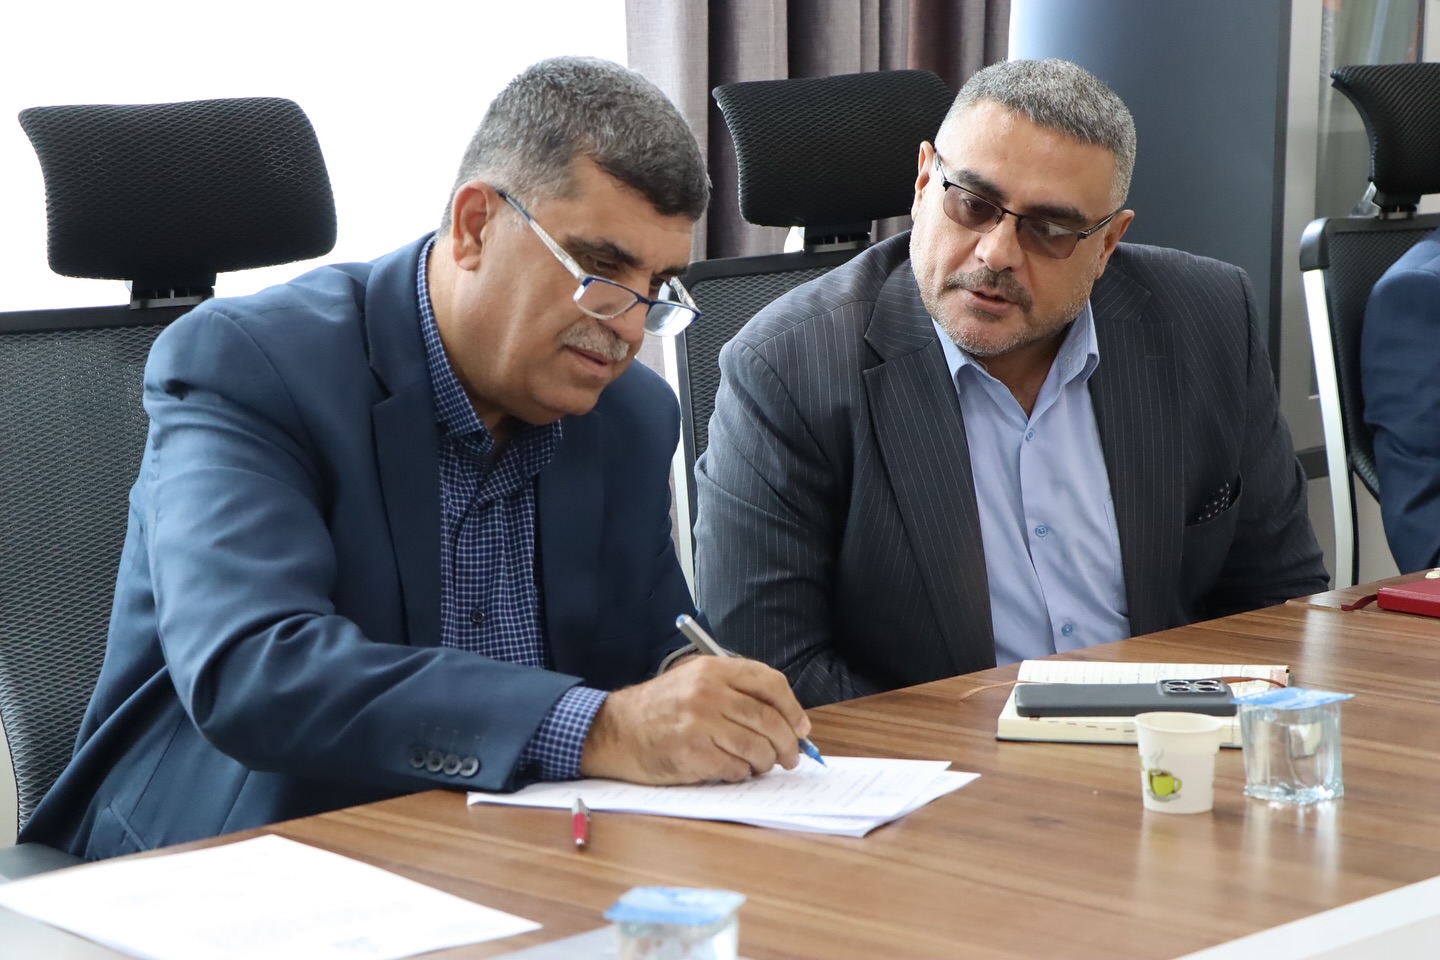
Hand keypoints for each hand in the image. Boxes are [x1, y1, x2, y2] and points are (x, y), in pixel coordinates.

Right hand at [579, 656, 811, 783]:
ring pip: (757, 748)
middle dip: (788, 744)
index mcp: (713, 669)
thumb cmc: (661, 709)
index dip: (793, 709)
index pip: (771, 683)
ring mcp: (699, 723)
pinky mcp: (691, 754)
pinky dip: (741, 774)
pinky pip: (735, 769)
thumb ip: (736, 692)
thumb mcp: (695, 681)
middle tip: (791, 757)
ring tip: (760, 765)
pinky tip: (733, 770)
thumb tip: (788, 721)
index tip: (801, 728)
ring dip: (766, 763)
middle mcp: (708, 692)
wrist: (616, 730)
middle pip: (769, 720)